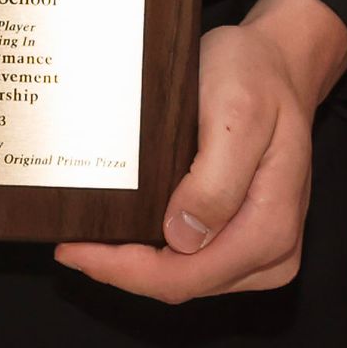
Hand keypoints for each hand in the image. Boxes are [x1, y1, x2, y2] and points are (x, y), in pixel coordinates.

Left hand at [53, 0, 346, 303]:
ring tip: (91, 239)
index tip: (74, 250)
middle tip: (70, 244)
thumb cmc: (255, 77)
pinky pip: (195, 264)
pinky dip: (157, 255)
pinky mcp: (248, 241)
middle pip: (182, 284)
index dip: (124, 270)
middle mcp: (273, 251)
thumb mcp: (236, 111)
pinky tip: (126, 234)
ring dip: (137, 265)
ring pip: (185, 279)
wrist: (276, 64)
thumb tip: (182, 237)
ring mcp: (263, 251)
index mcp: (271, 226)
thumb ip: (216, 179)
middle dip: (123, 270)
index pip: (186, 274)